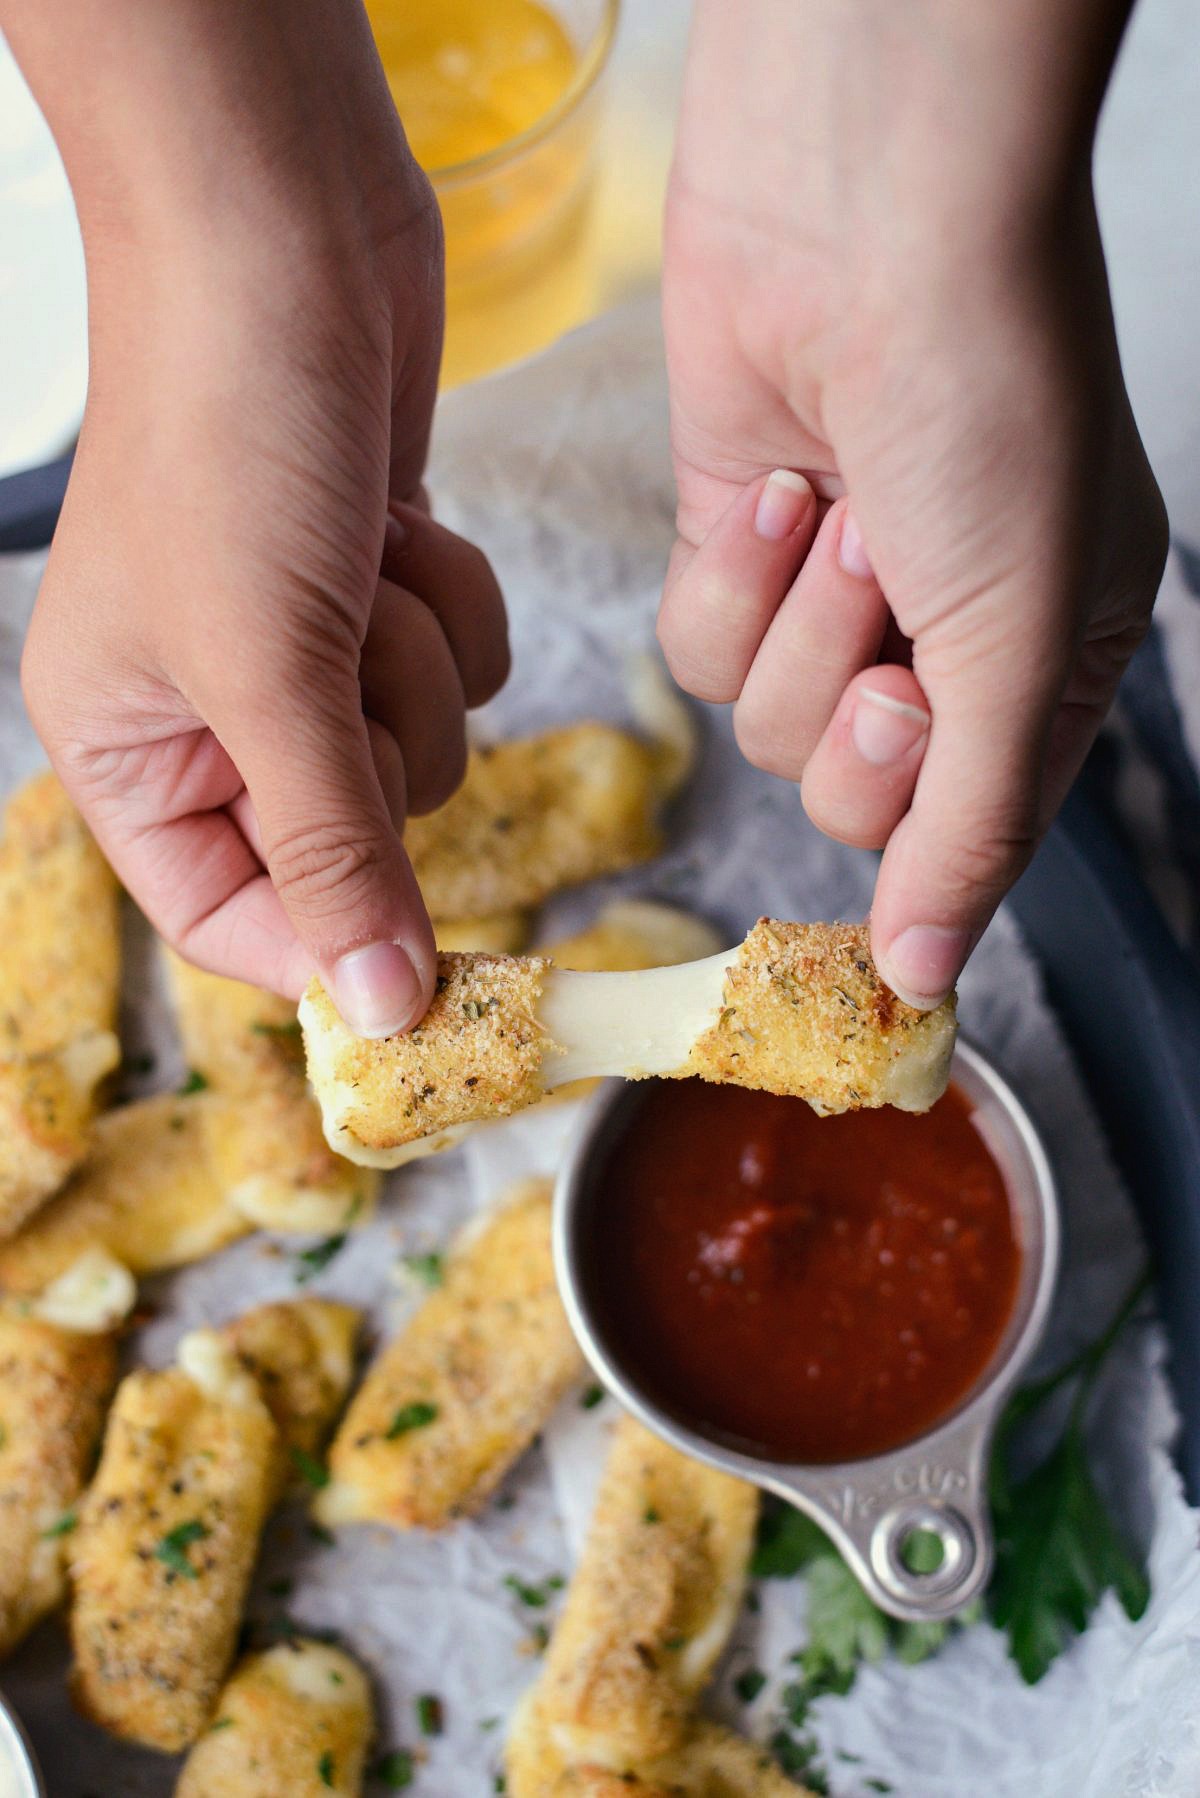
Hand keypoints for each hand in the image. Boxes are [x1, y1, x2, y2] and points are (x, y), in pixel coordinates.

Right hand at [9, 0, 507, 1033]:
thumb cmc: (224, 435)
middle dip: (378, 737)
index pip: (234, 920)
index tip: (426, 970)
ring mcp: (302, 647)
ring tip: (358, 554)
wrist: (279, 230)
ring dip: (417, 655)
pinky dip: (452, 599)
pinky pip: (466, 663)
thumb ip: (333, 852)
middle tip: (340, 640)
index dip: (329, 945)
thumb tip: (383, 1013)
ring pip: (424, 745)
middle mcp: (209, 712)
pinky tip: (397, 522)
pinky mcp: (381, 586)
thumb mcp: (265, 674)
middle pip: (352, 834)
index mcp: (129, 750)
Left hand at [659, 0, 1166, 1006]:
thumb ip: (973, 828)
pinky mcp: (732, 548)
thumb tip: (922, 974)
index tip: (915, 753)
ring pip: (762, 726)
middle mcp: (938, 638)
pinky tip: (777, 486)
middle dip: (855, 709)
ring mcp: (827, 597)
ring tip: (845, 512)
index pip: (968, 827)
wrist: (870, 213)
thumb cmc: (989, 398)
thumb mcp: (1021, 640)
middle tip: (894, 612)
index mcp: (1046, 662)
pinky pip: (695, 654)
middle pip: (847, 794)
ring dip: (797, 625)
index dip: (926, 819)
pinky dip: (729, 579)